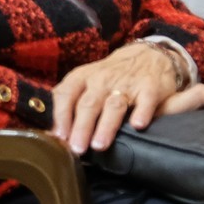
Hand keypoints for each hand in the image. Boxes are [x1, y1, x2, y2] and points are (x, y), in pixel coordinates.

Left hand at [51, 42, 177, 154]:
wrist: (147, 55)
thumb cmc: (110, 75)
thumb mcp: (85, 80)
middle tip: (77, 148)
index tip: (59, 136)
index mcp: (83, 77)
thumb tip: (54, 133)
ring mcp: (126, 84)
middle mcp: (102, 80)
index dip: (60, 115)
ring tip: (99, 145)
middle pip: (88, 104)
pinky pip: (145, 101)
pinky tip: (138, 126)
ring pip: (113, 105)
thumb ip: (70, 102)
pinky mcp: (149, 88)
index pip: (66, 94)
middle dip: (81, 128)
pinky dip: (141, 112)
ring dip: (105, 126)